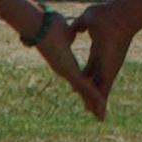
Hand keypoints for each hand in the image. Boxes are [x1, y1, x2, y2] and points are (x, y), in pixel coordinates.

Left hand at [0, 0, 110, 118]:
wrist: (40, 25)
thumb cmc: (50, 24)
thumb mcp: (65, 30)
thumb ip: (71, 33)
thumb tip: (71, 32)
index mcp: (66, 62)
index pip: (82, 77)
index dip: (90, 87)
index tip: (96, 94)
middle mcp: (66, 71)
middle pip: (83, 89)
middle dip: (92, 102)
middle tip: (99, 116)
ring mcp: (67, 72)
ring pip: (84, 91)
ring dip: (93, 103)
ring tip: (101, 116)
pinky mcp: (68, 71)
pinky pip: (84, 85)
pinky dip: (93, 95)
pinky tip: (100, 104)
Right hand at [66, 0, 141, 114]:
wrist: (117, 17)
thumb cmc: (104, 15)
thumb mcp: (87, 19)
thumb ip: (80, 25)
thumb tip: (76, 26)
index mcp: (98, 50)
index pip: (91, 67)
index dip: (85, 76)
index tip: (77, 86)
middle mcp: (104, 61)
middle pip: (95, 81)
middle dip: (91, 93)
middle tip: (88, 107)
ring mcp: (108, 67)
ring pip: (101, 89)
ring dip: (97, 102)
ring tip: (95, 115)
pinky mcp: (110, 72)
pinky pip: (104, 91)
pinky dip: (101, 102)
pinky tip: (99, 113)